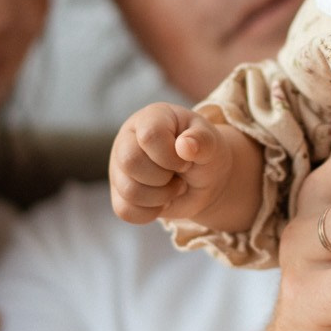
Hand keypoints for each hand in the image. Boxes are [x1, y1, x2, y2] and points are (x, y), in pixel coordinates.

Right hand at [108, 102, 238, 224]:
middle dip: (163, 176)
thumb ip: (202, 140)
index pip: (149, 136)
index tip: (186, 160)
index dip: (170, 156)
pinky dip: (151, 212)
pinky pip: (125, 211)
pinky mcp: (118, 194)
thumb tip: (185, 146)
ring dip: (161, 196)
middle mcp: (127, 139)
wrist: (204, 180)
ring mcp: (119, 167)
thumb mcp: (211, 142)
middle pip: (130, 162)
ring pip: (129, 191)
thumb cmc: (203, 152)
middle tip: (179, 173)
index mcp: (150, 118)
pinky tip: (162, 200)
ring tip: (174, 185)